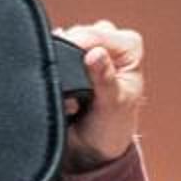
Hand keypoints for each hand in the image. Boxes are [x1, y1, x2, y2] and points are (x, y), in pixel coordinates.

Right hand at [61, 21, 145, 169]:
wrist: (92, 147)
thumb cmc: (111, 126)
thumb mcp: (113, 104)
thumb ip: (105, 78)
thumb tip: (96, 53)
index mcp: (129, 46)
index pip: (98, 34)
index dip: (80, 46)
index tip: (69, 68)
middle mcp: (110, 42)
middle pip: (78, 34)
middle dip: (67, 56)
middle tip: (70, 86)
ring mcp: (89, 47)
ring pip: (63, 42)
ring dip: (59, 63)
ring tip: (67, 90)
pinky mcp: (70, 58)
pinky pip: (53, 53)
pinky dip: (51, 67)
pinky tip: (59, 84)